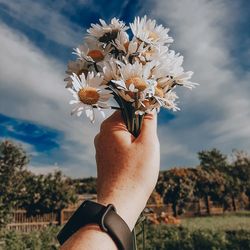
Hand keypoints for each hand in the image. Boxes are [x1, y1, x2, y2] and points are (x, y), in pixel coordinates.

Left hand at [94, 111, 159, 229]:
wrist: (119, 203)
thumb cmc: (136, 173)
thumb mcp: (148, 143)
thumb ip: (149, 122)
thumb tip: (149, 109)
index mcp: (110, 127)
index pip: (128, 109)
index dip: (143, 115)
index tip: (151, 127)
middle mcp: (102, 135)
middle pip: (126, 123)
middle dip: (140, 132)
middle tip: (147, 147)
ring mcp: (101, 148)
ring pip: (124, 137)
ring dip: (136, 144)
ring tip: (141, 160)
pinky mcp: (104, 160)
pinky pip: (119, 149)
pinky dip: (129, 153)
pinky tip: (134, 166)